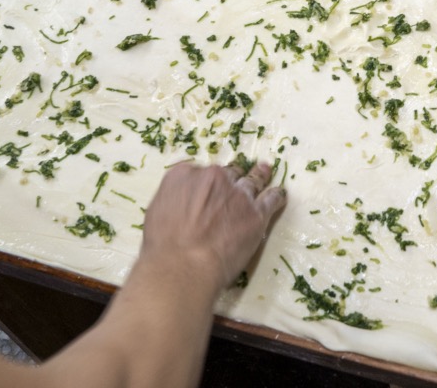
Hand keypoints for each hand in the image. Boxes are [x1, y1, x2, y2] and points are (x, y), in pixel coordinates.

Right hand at [139, 160, 285, 291]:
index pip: (199, 170)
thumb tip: (182, 199)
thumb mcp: (156, 212)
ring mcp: (237, 193)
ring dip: (259, 175)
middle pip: (227, 173)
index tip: (208, 189)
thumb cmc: (162, 248)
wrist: (182, 267)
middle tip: (236, 183)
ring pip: (252, 180)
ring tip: (265, 171)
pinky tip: (280, 195)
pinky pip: (271, 199)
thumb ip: (174, 197)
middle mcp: (213, 177)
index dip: (205, 182)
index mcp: (185, 175)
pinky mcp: (256, 212)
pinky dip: (276, 196)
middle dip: (230, 180)